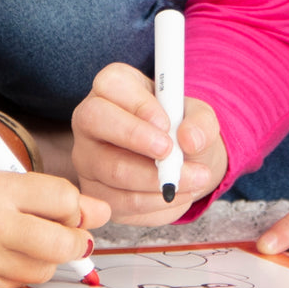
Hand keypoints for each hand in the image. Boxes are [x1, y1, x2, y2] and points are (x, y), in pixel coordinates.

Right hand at [0, 166, 110, 287]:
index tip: (70, 211)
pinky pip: (19, 284)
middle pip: (65, 243)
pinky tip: (1, 258)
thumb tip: (101, 211)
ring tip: (23, 243)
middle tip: (69, 238)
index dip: (76, 208)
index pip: (65, 198)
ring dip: (46, 259)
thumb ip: (49, 196)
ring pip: (45, 269)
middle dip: (77, 242)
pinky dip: (20, 273)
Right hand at [72, 63, 227, 225]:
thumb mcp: (199, 119)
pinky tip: (177, 196)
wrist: (182, 165)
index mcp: (113, 87)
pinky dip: (155, 203)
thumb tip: (190, 140)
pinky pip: (121, 203)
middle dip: (136, 138)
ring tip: (194, 179)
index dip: (138, 104)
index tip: (166, 123)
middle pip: (95, 120)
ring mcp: (87, 157)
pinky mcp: (95, 192)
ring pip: (112, 170)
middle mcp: (90, 119)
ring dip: (157, 179)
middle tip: (171, 152)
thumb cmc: (181, 131)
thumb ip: (201, 123)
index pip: (111, 84)